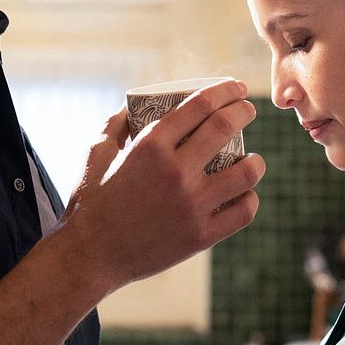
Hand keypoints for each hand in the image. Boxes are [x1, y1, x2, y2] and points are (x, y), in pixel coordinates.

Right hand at [61, 78, 264, 293]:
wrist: (89, 257)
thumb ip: (115, 124)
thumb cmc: (90, 203)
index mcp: (151, 145)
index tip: (236, 88)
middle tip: (247, 110)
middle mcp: (175, 170)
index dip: (225, 90)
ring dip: (255, 160)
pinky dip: (249, 199)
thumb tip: (131, 105)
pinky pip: (243, 212)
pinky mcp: (200, 235)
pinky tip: (245, 194)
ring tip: (253, 160)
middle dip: (244, 111)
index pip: (200, 104)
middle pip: (226, 126)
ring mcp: (191, 204)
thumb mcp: (95, 153)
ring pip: (245, 172)